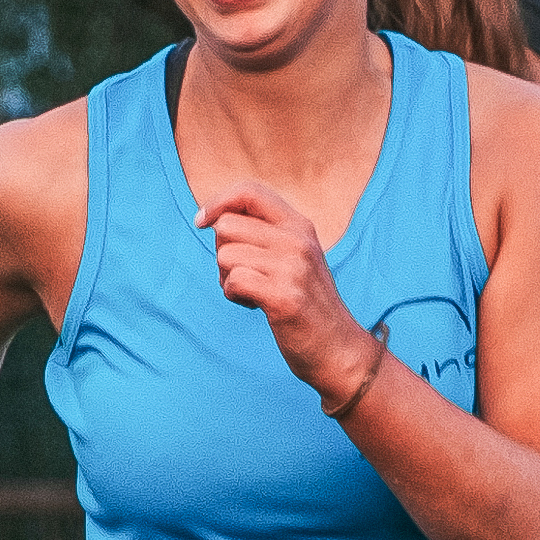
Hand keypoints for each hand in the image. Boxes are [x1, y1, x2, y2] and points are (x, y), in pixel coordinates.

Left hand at [193, 183, 381, 408]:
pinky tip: (253, 305)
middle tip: (241, 274)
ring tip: (251, 293)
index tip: (201, 220)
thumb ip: (267, 234)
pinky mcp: (283, 297)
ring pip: (225, 255)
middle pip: (227, 225)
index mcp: (300, 225)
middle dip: (222, 252)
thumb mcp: (296, 257)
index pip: (250, 191)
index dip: (218, 201)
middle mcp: (297, 240)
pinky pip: (234, 281)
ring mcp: (292, 268)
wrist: (338, 348)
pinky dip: (233, 295)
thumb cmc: (308, 304)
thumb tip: (217, 218)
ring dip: (226, 278)